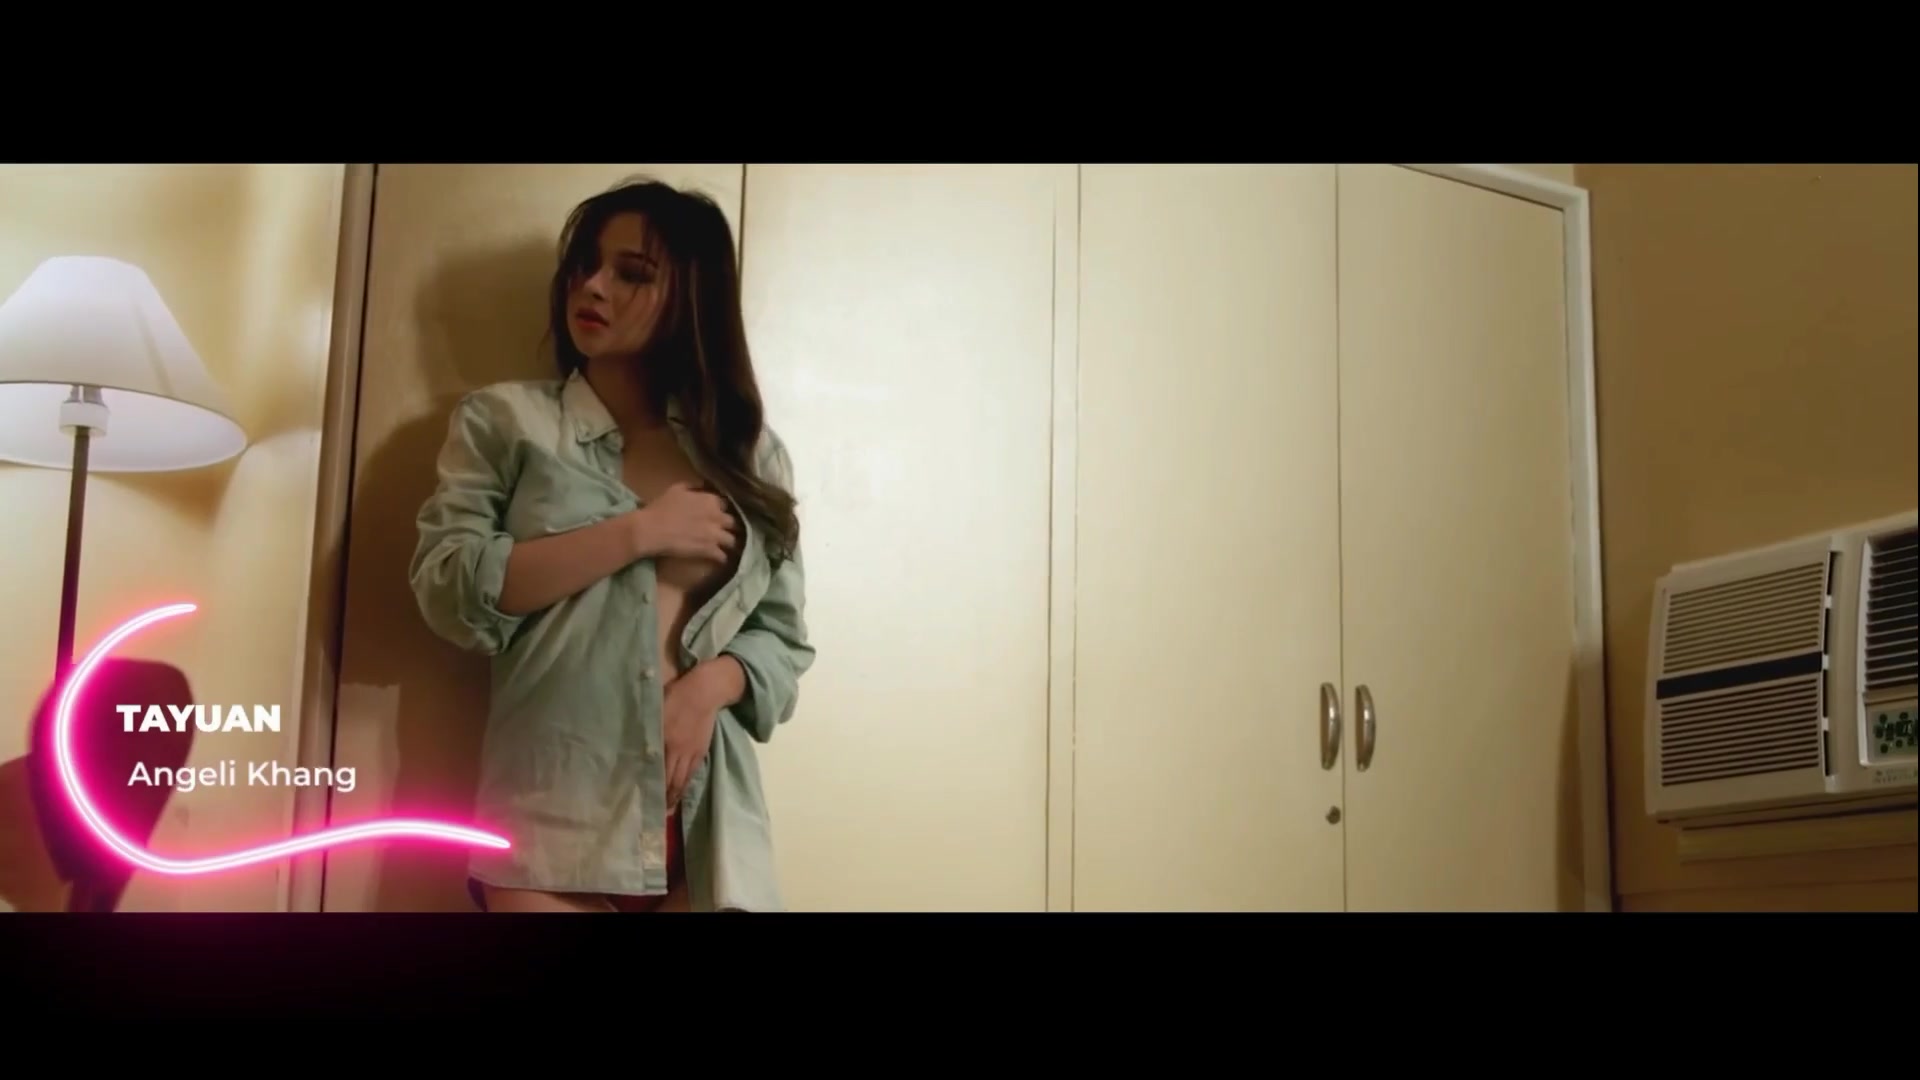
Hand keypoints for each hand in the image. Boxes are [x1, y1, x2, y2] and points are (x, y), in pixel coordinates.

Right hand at [633, 483, 736, 562]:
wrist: (652, 529)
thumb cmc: (661, 507)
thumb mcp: (676, 489)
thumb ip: (693, 486)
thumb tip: (703, 486)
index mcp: (710, 500)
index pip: (725, 505)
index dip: (720, 511)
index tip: (715, 515)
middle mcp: (717, 516)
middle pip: (732, 523)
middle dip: (727, 527)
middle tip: (721, 531)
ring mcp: (715, 534)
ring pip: (732, 540)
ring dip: (727, 543)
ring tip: (723, 546)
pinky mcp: (710, 550)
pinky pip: (722, 556)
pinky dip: (721, 558)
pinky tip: (718, 559)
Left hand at [662, 670, 722, 810]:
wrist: (705, 690)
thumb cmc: (676, 696)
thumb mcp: (656, 711)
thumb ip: (648, 730)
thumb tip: (637, 746)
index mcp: (667, 742)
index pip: (660, 773)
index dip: (656, 790)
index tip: (648, 803)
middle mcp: (680, 751)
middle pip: (673, 781)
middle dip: (667, 799)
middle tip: (659, 813)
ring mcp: (693, 752)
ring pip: (684, 779)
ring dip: (677, 795)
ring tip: (670, 807)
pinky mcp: (702, 749)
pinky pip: (693, 772)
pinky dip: (686, 784)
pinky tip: (682, 788)